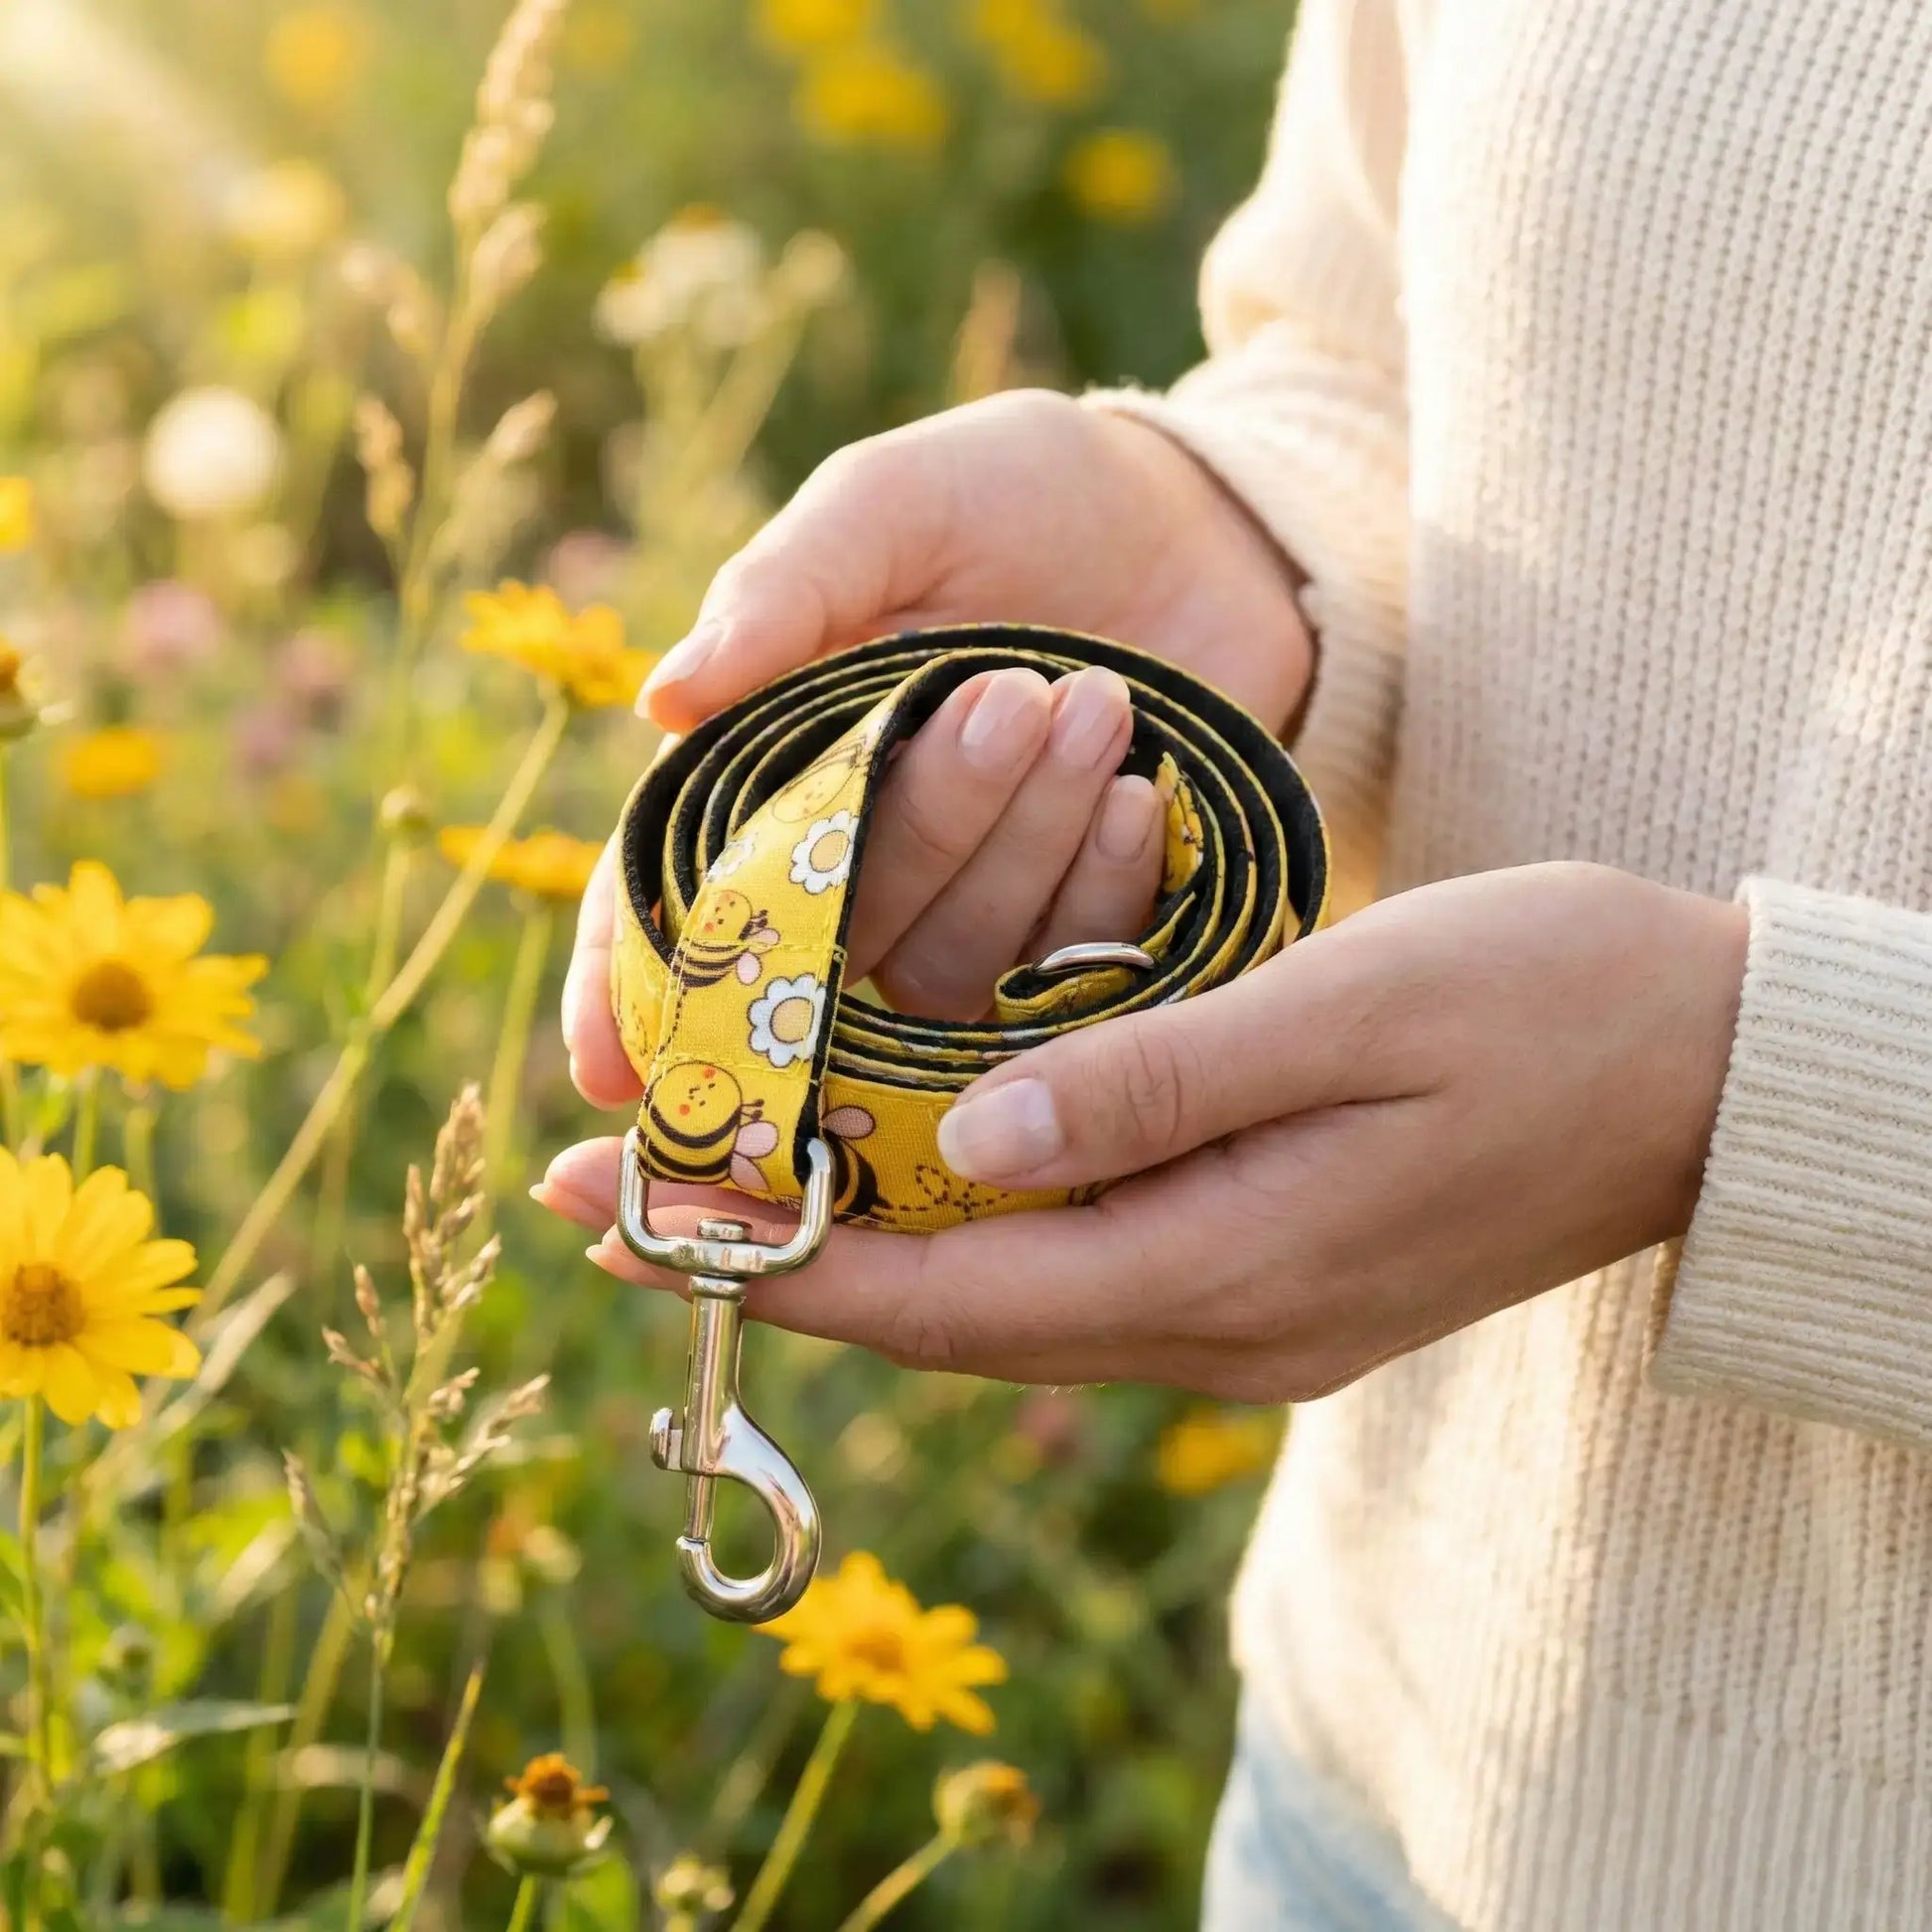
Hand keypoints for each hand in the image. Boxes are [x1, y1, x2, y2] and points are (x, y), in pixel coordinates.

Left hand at [538, 864, 1749, 1400]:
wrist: (1716, 1073)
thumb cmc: (1553, 1007)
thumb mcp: (1355, 1013)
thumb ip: (1156, 1083)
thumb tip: (966, 1141)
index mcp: (1221, 1267)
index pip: (938, 1297)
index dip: (762, 1263)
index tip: (613, 1221)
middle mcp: (1212, 1316)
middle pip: (943, 1312)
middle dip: (772, 1259)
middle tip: (621, 1193)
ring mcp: (1243, 1302)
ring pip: (1000, 1289)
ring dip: (858, 1240)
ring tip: (723, 1177)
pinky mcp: (1266, 1262)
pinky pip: (1073, 1256)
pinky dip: (964, 1217)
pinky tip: (905, 1159)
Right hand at [564, 388, 1309, 1099]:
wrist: (1208, 525)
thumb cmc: (1023, 497)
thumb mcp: (895, 505)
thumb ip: (784, 592)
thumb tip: (662, 698)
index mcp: (775, 764)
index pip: (677, 899)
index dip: (630, 989)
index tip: (609, 1065)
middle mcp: (861, 864)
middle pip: (838, 928)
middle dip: (928, 825)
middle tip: (1008, 695)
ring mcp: (973, 912)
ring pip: (952, 966)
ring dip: (1022, 845)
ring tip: (1094, 707)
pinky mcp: (1083, 936)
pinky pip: (1070, 975)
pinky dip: (1101, 891)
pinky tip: (1142, 793)